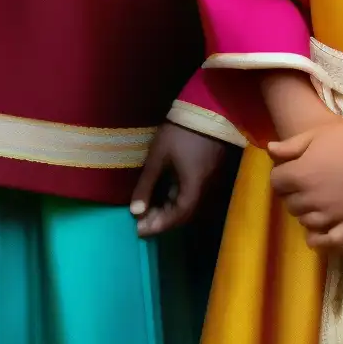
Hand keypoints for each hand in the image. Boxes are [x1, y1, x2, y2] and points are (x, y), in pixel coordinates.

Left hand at [130, 121, 231, 236]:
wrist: (206, 113)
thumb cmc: (179, 134)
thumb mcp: (158, 158)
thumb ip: (147, 184)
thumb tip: (135, 211)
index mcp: (193, 188)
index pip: (177, 217)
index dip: (158, 225)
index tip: (140, 231)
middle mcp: (204, 190)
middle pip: (183, 215)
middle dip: (161, 221)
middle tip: (140, 225)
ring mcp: (207, 183)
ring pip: (186, 206)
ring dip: (167, 212)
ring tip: (146, 214)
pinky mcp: (205, 175)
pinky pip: (189, 195)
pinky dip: (174, 201)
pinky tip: (160, 199)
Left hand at [268, 118, 342, 251]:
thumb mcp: (315, 135)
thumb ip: (289, 146)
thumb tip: (269, 150)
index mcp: (301, 175)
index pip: (276, 183)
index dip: (280, 178)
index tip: (288, 174)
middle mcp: (313, 198)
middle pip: (290, 204)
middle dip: (292, 196)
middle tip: (301, 189)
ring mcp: (334, 214)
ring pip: (306, 222)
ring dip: (305, 215)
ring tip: (312, 206)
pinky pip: (333, 240)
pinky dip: (322, 241)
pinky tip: (316, 238)